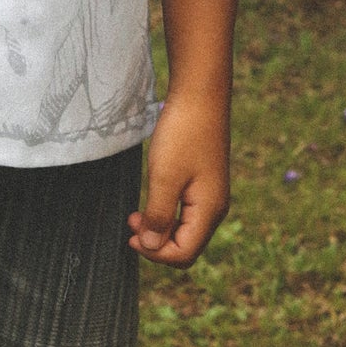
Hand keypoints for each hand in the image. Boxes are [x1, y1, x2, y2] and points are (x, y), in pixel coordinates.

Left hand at [127, 92, 230, 268]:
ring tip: (135, 213)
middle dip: (157, 242)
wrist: (200, 93)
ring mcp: (211, 193)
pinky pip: (186, 210)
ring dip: (160, 227)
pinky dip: (167, 212)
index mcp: (209, 210)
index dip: (155, 253)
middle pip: (186, 245)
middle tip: (130, 224)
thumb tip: (150, 246)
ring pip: (185, 228)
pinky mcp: (204, 179)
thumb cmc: (183, 133)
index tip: (130, 236)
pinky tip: (152, 197)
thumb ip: (158, 216)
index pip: (184, 254)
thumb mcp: (164, 177)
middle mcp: (215, 207)